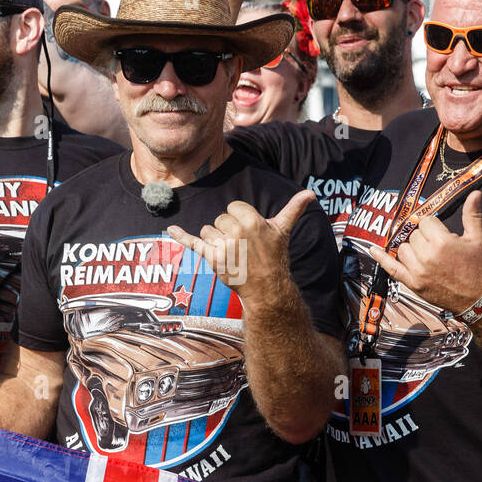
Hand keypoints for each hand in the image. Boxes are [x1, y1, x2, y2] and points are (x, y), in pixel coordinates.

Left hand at [166, 190, 313, 309]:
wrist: (266, 287)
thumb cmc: (274, 256)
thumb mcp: (283, 231)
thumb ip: (294, 209)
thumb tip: (311, 193)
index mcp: (252, 221)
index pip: (233, 207)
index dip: (239, 218)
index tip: (248, 232)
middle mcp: (236, 232)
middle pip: (220, 219)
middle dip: (227, 230)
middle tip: (242, 245)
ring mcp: (223, 247)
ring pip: (208, 231)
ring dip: (216, 240)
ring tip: (232, 253)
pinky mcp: (213, 260)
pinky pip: (193, 243)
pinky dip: (181, 236)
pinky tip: (170, 229)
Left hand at [367, 191, 481, 316]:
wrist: (477, 298)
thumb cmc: (478, 267)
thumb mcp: (478, 238)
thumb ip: (473, 214)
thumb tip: (475, 192)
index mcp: (442, 242)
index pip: (426, 222)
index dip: (434, 226)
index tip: (441, 233)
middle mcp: (426, 256)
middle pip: (413, 234)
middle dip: (424, 237)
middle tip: (437, 246)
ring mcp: (417, 271)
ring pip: (403, 248)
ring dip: (412, 248)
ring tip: (426, 254)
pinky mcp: (412, 283)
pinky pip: (391, 268)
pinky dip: (381, 258)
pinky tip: (373, 249)